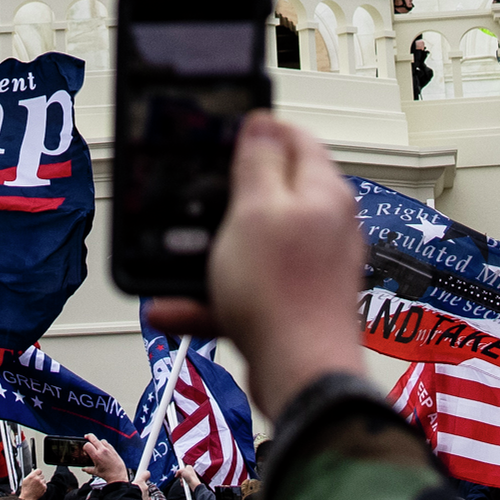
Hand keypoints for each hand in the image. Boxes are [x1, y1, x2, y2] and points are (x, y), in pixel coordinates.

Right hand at [84, 436, 133, 486]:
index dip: (84, 446)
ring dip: (97, 441)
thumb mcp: (96, 472)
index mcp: (96, 456)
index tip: (85, 449)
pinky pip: (107, 443)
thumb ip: (88, 469)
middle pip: (93, 438)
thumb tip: (83, 468)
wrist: (118, 476)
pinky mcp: (113, 450)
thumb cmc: (107, 475)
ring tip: (96, 445)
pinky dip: (104, 444)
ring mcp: (108, 449)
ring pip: (101, 440)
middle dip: (88, 436)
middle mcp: (102, 451)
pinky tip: (103, 449)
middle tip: (86, 436)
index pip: (87, 445)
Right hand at [149, 110, 368, 405]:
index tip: (222, 134)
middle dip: (228, 195)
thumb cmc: (283, 296)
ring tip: (176, 262)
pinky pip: (248, 289)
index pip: (297, 138)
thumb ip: (259, 163)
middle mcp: (325, 226)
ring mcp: (312, 268)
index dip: (259, 129)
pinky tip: (174, 308)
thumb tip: (262, 123)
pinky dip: (212, 295)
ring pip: (254, 245)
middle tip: (195, 197)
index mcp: (322, 193)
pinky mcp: (296, 304)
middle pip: (273, 192)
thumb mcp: (255, 211)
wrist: (301, 377)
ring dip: (211, 252)